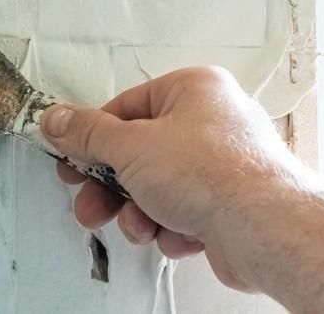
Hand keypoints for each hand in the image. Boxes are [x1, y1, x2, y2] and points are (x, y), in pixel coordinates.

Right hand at [41, 66, 305, 290]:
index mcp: (193, 89)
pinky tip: (177, 234)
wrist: (266, 230)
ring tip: (141, 225)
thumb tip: (57, 120)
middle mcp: (212, 121)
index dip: (93, 137)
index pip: (126, 107)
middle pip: (140, 152)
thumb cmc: (214, 175)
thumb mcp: (130, 147)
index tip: (70, 159)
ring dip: (140, 212)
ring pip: (158, 187)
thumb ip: (87, 135)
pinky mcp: (229, 204)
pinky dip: (171, 227)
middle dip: (112, 187)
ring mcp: (223, 165)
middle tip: (91, 204)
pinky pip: (182, 212)